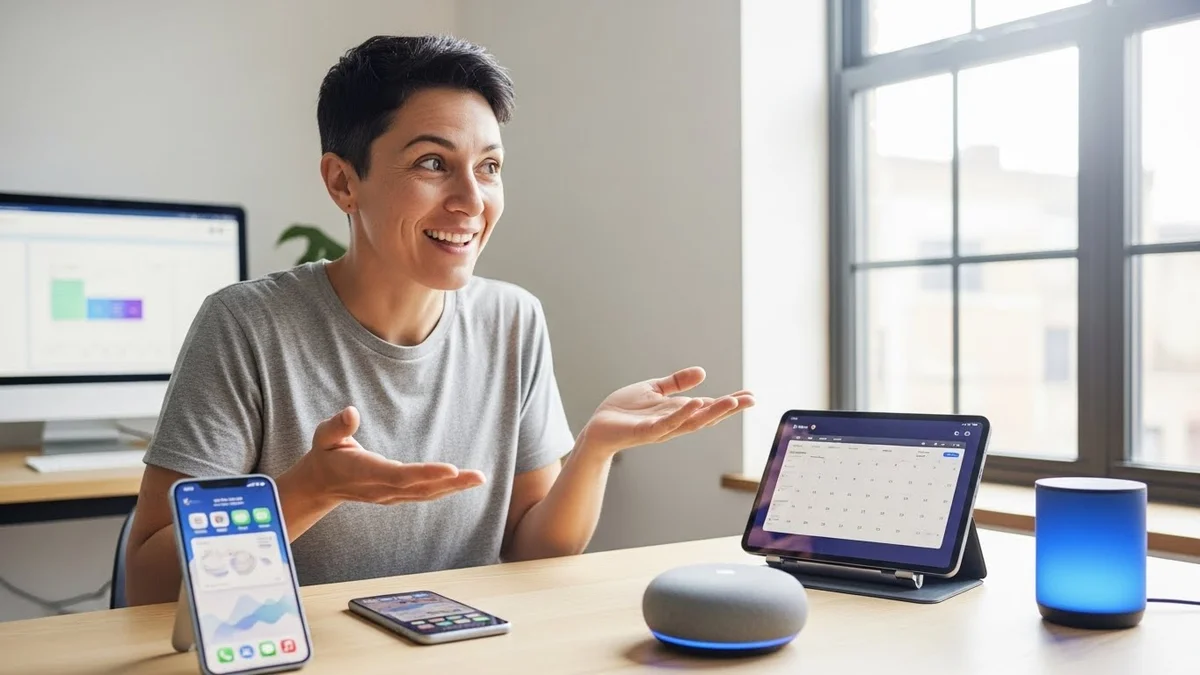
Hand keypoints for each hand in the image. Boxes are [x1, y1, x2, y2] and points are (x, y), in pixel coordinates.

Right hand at [284, 406, 485, 506]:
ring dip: (454, 487)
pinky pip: (424, 494)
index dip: (425, 474)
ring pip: (426, 494)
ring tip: (479, 478)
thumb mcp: (324, 437)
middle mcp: (381, 489)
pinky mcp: (396, 495)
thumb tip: (350, 412)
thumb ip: (337, 427)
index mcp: (365, 473)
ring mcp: (390, 495)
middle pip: (420, 488)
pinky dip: (445, 489)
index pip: (399, 476)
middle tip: (479, 477)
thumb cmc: (326, 453)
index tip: (451, 469)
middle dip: (451, 483)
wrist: (321, 484)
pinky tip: (463, 482)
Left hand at [580, 366, 754, 456]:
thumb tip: (702, 372)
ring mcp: (662, 429)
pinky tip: (696, 403)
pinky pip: (668, 424)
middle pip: (707, 417)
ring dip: (713, 413)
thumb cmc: (624, 411)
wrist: (598, 427)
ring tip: (731, 401)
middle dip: (729, 409)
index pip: (709, 407)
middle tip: (751, 400)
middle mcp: (674, 423)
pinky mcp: (646, 431)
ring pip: (692, 422)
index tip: (751, 396)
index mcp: (678, 412)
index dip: (730, 402)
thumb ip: (677, 383)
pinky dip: (683, 415)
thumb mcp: (654, 389)